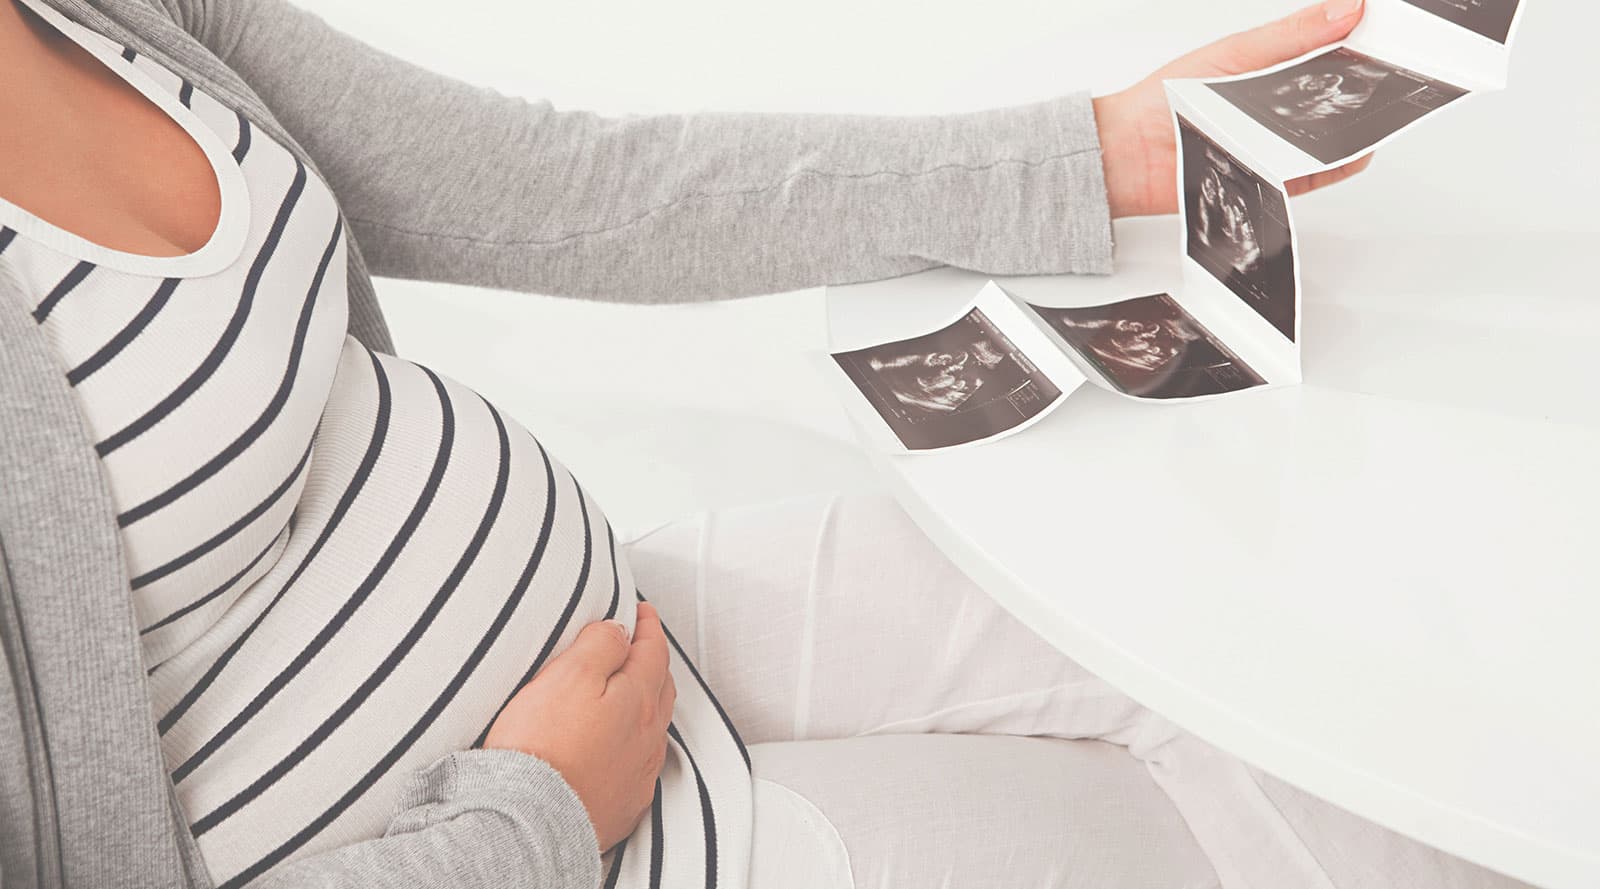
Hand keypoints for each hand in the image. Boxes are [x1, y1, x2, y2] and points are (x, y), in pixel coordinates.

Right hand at [484, 602, 676, 852]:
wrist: (529, 822)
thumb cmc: (544, 748)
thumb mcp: (570, 675)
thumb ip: (601, 645)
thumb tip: (620, 631)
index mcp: (639, 700)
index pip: (653, 651)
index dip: (647, 626)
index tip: (642, 612)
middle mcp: (647, 739)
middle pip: (660, 689)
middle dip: (652, 662)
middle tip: (640, 645)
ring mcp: (637, 775)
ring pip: (652, 729)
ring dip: (647, 704)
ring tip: (632, 691)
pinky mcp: (621, 805)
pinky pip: (638, 767)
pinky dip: (634, 745)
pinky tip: (621, 747)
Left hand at [1092, 0, 1374, 217]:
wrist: (1125, 154)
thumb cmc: (1164, 99)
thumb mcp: (1235, 54)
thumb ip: (1291, 36)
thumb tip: (1347, 7)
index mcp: (1270, 73)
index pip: (1331, 58)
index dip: (1365, 49)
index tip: (1396, 38)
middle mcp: (1275, 112)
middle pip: (1334, 101)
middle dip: (1369, 89)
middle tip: (1403, 74)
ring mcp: (1272, 148)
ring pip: (1326, 140)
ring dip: (1354, 128)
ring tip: (1384, 109)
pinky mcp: (1266, 182)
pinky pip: (1308, 178)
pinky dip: (1332, 167)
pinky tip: (1352, 153)